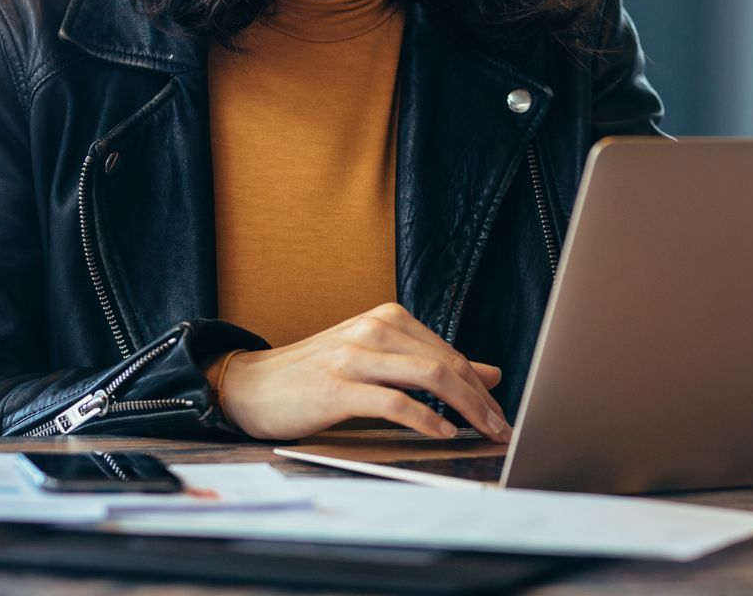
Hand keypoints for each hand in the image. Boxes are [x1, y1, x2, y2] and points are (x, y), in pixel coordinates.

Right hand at [218, 302, 511, 442]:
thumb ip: (429, 364)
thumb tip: (489, 373)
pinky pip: (394, 402)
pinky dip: (425, 419)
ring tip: (482, 432)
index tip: (500, 413)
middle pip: (446, 363)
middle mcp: (374, 329)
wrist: (251, 384)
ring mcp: (355, 355)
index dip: (481, 386)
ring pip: (428, 377)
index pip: (449, 352)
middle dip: (481, 399)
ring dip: (465, 408)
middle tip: (501, 428)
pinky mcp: (337, 387)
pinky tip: (442, 432)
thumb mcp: (377, 360)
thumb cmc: (316, 375)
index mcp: (387, 319)